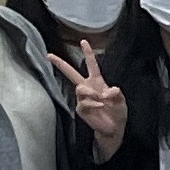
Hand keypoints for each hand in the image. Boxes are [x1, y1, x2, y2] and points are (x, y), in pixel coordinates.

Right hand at [68, 39, 126, 156]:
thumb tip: (108, 90)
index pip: (91, 65)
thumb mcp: (121, 100)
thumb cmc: (117, 112)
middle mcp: (88, 87)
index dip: (88, 53)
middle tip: (48, 55)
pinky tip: (100, 106)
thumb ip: (116, 93)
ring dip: (92, 93)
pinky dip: (93, 103)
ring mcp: (82, 98)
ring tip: (102, 100)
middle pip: (71, 73)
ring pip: (80, 88)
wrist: (114, 128)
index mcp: (97, 82)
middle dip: (60, 64)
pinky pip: (84, 102)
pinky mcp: (81, 108)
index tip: (83, 41)